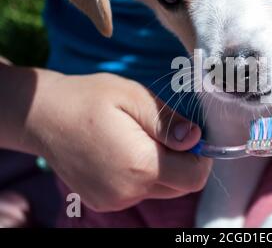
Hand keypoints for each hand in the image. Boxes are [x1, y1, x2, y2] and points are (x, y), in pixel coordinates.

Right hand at [23, 71, 211, 211]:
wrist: (43, 116)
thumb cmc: (89, 99)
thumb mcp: (134, 98)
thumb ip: (168, 122)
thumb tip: (196, 138)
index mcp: (140, 165)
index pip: (194, 177)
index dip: (200, 157)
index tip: (191, 136)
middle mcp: (129, 191)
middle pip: (181, 186)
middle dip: (184, 162)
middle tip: (166, 134)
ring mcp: (114, 200)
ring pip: (162, 189)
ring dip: (163, 168)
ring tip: (141, 139)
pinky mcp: (104, 201)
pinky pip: (140, 192)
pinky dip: (144, 174)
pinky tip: (126, 151)